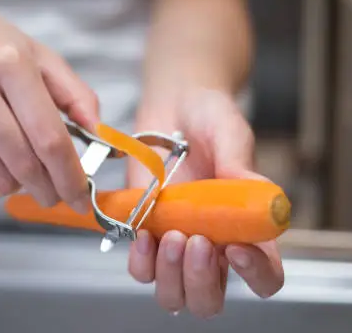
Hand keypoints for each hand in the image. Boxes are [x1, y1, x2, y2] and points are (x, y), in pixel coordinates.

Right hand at [0, 0, 98, 211]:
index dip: (70, 175)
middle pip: (23, 163)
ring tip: (20, 166)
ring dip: (18, 184)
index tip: (81, 196)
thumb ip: (73, 91)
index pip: (48, 136)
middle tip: (56, 195)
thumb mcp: (33, 51)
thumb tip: (98, 132)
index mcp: (9, 63)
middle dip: (48, 189)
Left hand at [125, 88, 283, 317]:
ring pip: (173, 293)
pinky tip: (142, 233)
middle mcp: (212, 245)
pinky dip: (140, 260)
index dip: (256, 274)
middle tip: (194, 242)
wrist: (171, 105)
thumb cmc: (209, 118)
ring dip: (169, 275)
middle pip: (209, 299)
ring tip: (169, 235)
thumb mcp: (229, 134)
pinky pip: (141, 269)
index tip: (236, 248)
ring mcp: (176, 243)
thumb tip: (257, 194)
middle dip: (200, 281)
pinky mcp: (145, 233)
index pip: (265, 275)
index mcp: (247, 228)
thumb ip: (239, 163)